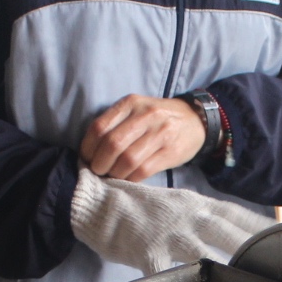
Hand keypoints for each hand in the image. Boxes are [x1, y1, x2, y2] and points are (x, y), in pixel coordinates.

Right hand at [69, 169, 275, 275]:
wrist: (96, 201)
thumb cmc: (135, 207)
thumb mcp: (174, 205)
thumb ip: (198, 217)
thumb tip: (223, 228)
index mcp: (196, 205)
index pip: (235, 214)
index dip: (260, 225)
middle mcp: (187, 217)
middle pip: (228, 231)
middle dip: (253, 246)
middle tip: (277, 260)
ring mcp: (168, 234)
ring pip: (202, 251)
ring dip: (224, 265)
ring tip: (244, 280)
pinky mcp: (147, 250)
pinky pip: (162, 271)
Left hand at [80, 94, 205, 181]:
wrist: (195, 120)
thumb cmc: (157, 119)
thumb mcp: (136, 110)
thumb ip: (116, 124)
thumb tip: (90, 152)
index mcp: (131, 103)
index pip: (99, 127)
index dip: (88, 148)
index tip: (87, 159)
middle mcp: (145, 115)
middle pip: (112, 144)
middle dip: (100, 163)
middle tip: (98, 171)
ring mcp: (160, 133)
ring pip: (127, 159)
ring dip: (115, 173)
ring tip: (113, 176)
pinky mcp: (170, 151)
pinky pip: (143, 170)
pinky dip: (131, 178)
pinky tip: (128, 179)